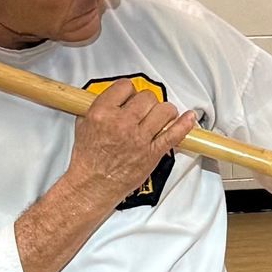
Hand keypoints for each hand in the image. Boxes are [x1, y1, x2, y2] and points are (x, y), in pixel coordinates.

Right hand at [68, 80, 197, 202]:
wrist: (93, 184)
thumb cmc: (88, 159)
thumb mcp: (83, 125)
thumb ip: (98, 107)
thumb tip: (111, 98)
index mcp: (103, 113)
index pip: (125, 86)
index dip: (129, 91)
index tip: (131, 97)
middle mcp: (122, 123)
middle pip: (147, 97)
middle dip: (146, 102)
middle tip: (144, 110)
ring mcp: (139, 138)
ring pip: (163, 111)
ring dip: (165, 111)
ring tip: (161, 116)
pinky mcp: (152, 153)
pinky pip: (174, 134)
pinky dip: (184, 125)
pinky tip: (189, 118)